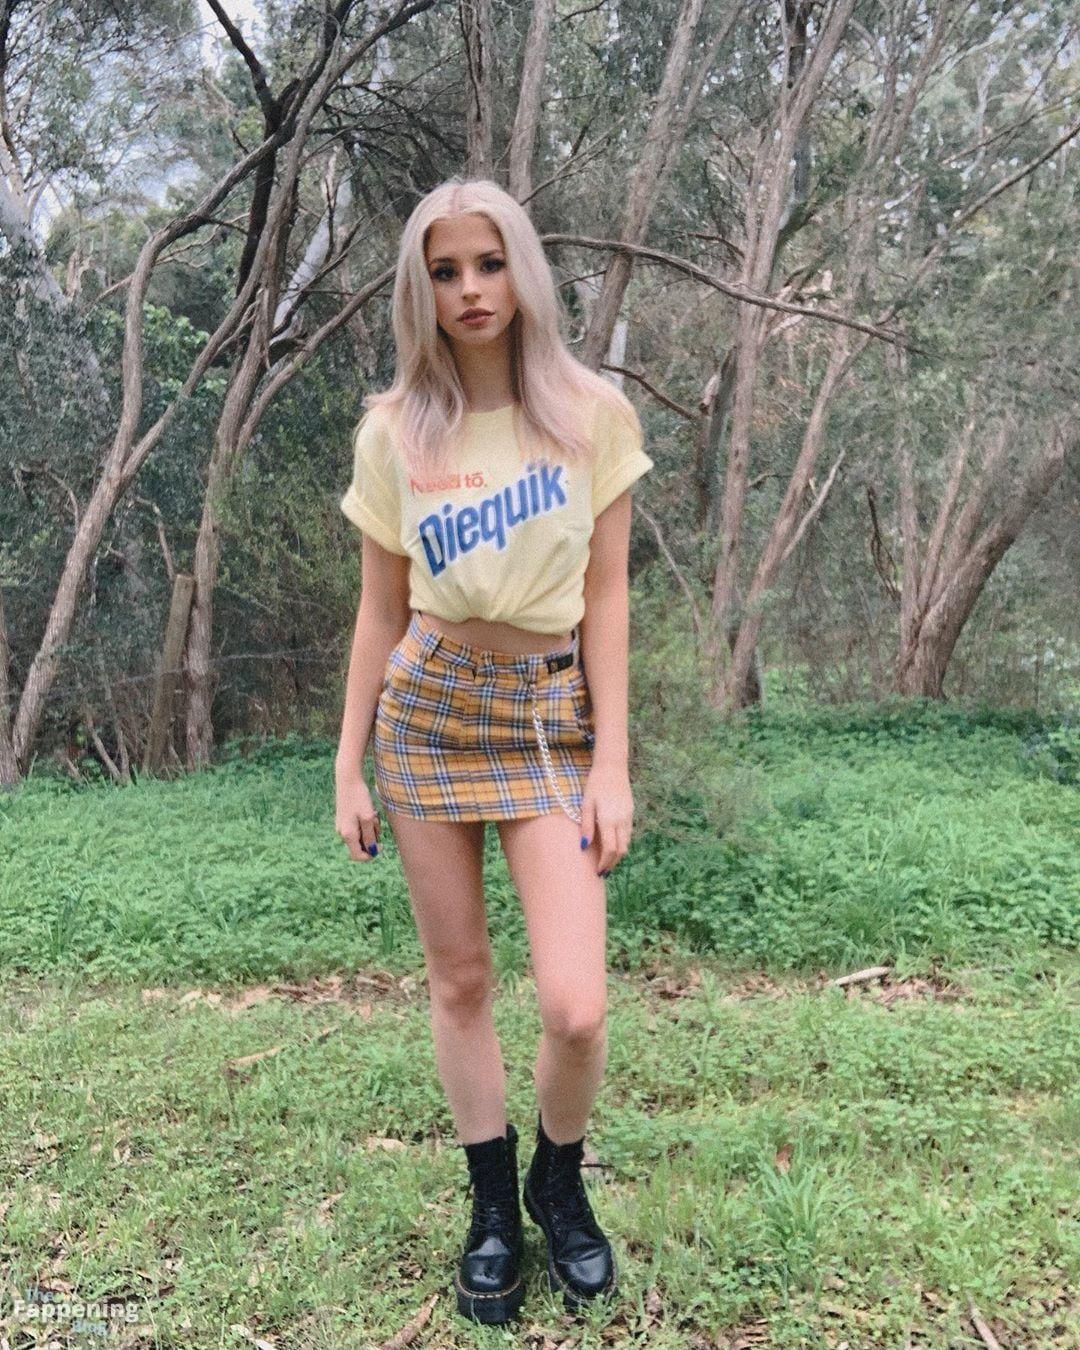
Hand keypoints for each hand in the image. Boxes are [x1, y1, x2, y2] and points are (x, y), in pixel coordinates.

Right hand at [335, 771, 381, 860]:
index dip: (371, 854)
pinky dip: (365, 823)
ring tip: (373, 815)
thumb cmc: (359, 797)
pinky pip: (357, 827)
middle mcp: (342, 832)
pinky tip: (369, 811)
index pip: (358, 856)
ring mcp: (342, 825)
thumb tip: (372, 851)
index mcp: (347, 834)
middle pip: (359, 846)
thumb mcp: (368, 818)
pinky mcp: (344, 818)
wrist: (348, 779)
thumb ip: (370, 836)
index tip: (381, 845)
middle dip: (371, 838)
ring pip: (360, 836)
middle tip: (377, 823)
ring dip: (370, 829)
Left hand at [579, 761, 632, 876]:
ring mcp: (628, 817)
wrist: (612, 768)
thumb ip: (586, 826)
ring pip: (627, 843)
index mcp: (609, 820)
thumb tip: (583, 847)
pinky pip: (628, 834)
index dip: (604, 863)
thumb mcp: (586, 804)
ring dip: (618, 855)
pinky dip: (621, 844)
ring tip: (606, 861)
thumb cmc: (595, 785)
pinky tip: (613, 845)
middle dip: (612, 863)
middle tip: (602, 871)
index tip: (597, 871)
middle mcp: (622, 821)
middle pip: (621, 850)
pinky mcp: (631, 813)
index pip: (610, 849)